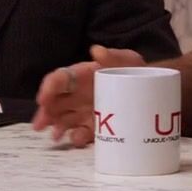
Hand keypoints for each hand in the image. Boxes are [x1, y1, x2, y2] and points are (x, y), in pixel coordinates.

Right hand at [30, 45, 144, 146]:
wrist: (152, 91)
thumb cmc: (135, 70)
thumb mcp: (127, 60)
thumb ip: (114, 56)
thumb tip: (96, 50)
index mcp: (82, 75)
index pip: (60, 79)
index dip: (48, 88)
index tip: (42, 99)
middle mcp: (79, 94)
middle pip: (55, 102)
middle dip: (45, 112)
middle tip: (39, 125)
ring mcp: (85, 111)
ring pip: (63, 119)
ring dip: (56, 127)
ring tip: (54, 136)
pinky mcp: (94, 127)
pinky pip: (81, 133)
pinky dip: (76, 138)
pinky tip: (74, 139)